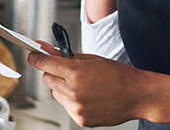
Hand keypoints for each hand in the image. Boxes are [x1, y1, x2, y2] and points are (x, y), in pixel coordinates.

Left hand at [27, 51, 146, 127]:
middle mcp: (74, 91)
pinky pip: (66, 106)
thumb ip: (68, 56)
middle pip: (47, 79)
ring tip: (83, 85)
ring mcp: (77, 107)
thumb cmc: (119, 75)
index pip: (44, 64)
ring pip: (56, 94)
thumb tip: (48, 50)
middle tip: (66, 70)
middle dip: (53, 72)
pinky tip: (88, 96)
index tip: (32, 56)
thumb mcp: (92, 59)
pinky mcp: (81, 119)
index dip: (36, 58)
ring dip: (62, 87)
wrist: (137, 95)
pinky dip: (72, 101)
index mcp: (76, 72)